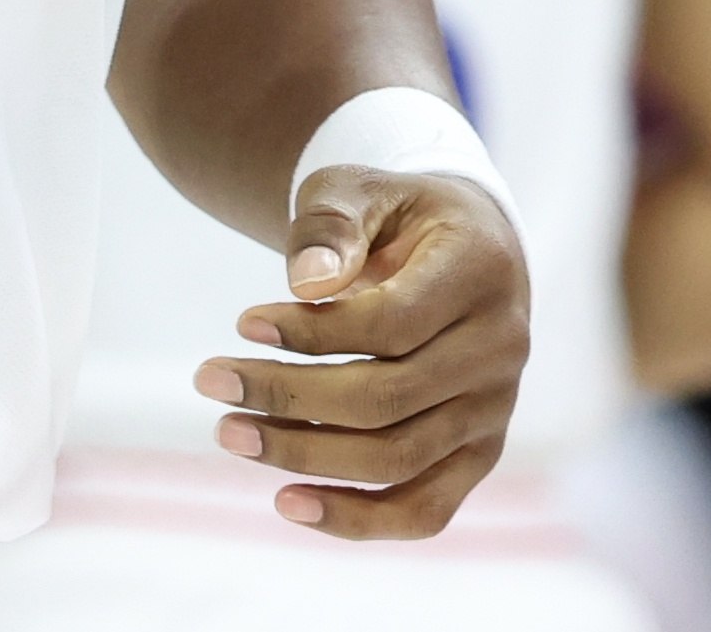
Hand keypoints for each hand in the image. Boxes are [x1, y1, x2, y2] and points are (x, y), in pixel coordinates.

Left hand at [192, 166, 529, 537]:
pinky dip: (359, 520)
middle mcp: (501, 348)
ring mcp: (494, 410)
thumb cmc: (399, 215)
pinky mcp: (479, 454)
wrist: (466, 245)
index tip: (242, 323)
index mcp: (480, 273)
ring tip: (230, 432)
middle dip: (288, 397)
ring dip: (305, 455)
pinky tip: (289, 504)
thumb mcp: (363, 190)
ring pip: (398, 459)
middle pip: (387, 399)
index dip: (312, 333)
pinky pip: (425, 510)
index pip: (392, 324)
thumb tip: (305, 285)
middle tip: (210, 380)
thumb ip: (332, 227)